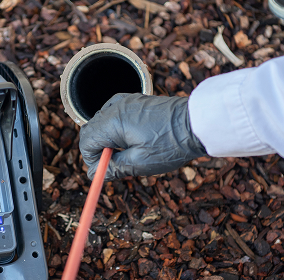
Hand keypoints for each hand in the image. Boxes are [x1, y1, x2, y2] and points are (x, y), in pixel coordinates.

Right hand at [79, 93, 206, 180]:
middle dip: (97, 149)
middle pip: (90, 130)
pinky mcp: (134, 100)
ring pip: (101, 122)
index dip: (91, 160)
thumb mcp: (139, 163)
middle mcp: (114, 107)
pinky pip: (113, 114)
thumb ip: (113, 168)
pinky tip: (131, 138)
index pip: (86, 141)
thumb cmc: (171, 144)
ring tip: (127, 152)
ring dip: (106, 139)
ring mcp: (124, 101)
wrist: (196, 123)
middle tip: (114, 164)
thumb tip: (94, 174)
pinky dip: (115, 128)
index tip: (104, 170)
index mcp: (112, 122)